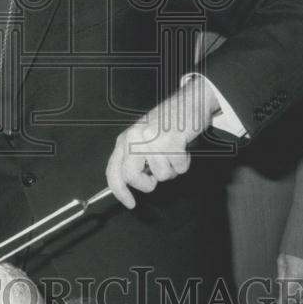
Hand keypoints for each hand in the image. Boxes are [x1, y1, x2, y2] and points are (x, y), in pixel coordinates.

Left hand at [106, 78, 217, 208]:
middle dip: (147, 184)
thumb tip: (132, 183)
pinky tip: (182, 148)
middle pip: (132, 177)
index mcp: (125, 139)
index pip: (114, 170)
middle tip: (156, 175)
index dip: (119, 191)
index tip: (129, 202)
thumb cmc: (167, 121)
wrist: (189, 101)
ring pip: (161, 175)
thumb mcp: (141, 137)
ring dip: (171, 169)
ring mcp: (152, 140)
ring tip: (172, 152)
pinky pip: (178, 168)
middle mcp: (135, 139)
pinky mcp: (171, 141)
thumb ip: (134, 157)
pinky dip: (184, 163)